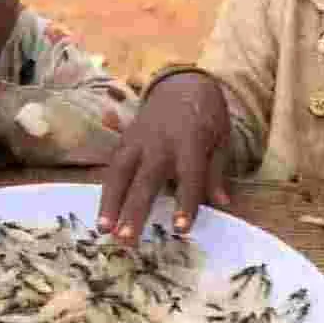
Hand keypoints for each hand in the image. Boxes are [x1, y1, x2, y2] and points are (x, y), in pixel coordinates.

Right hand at [99, 73, 231, 243]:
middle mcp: (161, 142)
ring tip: (104, 230)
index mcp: (191, 141)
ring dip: (110, 203)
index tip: (180, 229)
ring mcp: (138, 140)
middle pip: (146, 179)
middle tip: (127, 239)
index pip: (189, 177)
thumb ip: (216, 172)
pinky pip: (113, 166)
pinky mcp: (124, 139)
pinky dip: (105, 190)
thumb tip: (222, 202)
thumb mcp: (221, 139)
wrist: (182, 83)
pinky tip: (102, 213)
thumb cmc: (207, 116)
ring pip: (120, 173)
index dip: (186, 203)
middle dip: (134, 210)